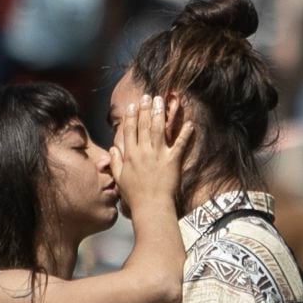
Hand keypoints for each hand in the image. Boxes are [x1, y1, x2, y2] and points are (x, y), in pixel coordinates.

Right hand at [109, 93, 189, 216]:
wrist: (150, 207)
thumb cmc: (134, 196)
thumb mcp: (119, 179)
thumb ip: (115, 162)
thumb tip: (113, 148)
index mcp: (130, 155)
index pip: (129, 131)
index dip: (131, 116)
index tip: (132, 105)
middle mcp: (143, 152)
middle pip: (144, 125)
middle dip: (146, 108)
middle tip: (148, 96)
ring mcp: (158, 155)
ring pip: (159, 129)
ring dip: (160, 113)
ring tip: (162, 100)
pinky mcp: (172, 161)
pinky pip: (180, 144)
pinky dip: (185, 133)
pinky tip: (190, 123)